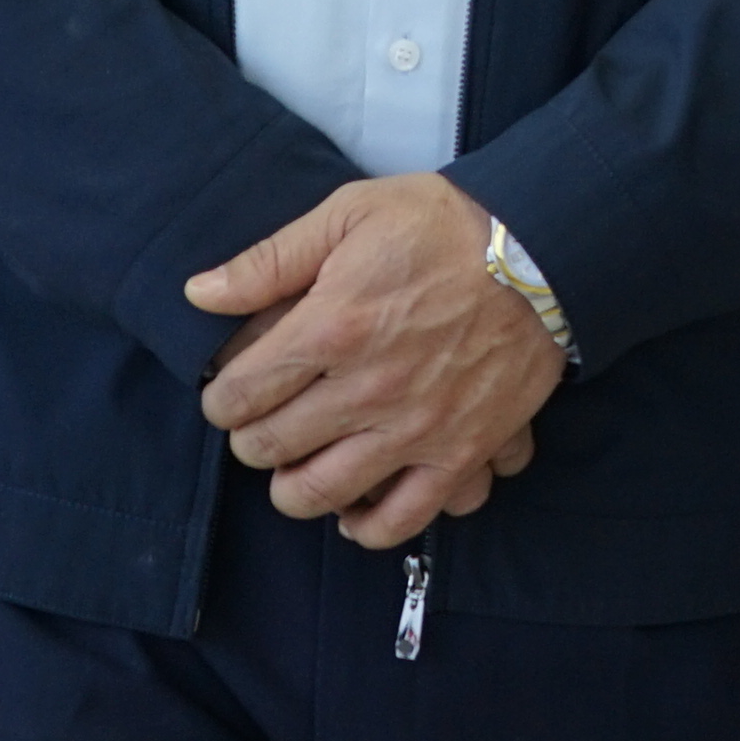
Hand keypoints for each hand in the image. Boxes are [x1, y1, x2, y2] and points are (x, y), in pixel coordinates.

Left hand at [185, 174, 564, 550]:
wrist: (540, 249)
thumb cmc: (442, 224)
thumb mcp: (349, 214)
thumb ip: (269, 260)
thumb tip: (199, 293)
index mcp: (332, 326)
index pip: (239, 394)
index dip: (221, 398)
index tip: (229, 392)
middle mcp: (367, 388)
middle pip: (269, 447)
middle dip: (250, 439)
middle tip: (258, 424)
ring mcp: (414, 429)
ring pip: (321, 493)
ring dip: (292, 487)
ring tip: (295, 466)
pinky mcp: (460, 454)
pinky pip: (401, 520)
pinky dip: (367, 526)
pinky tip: (353, 508)